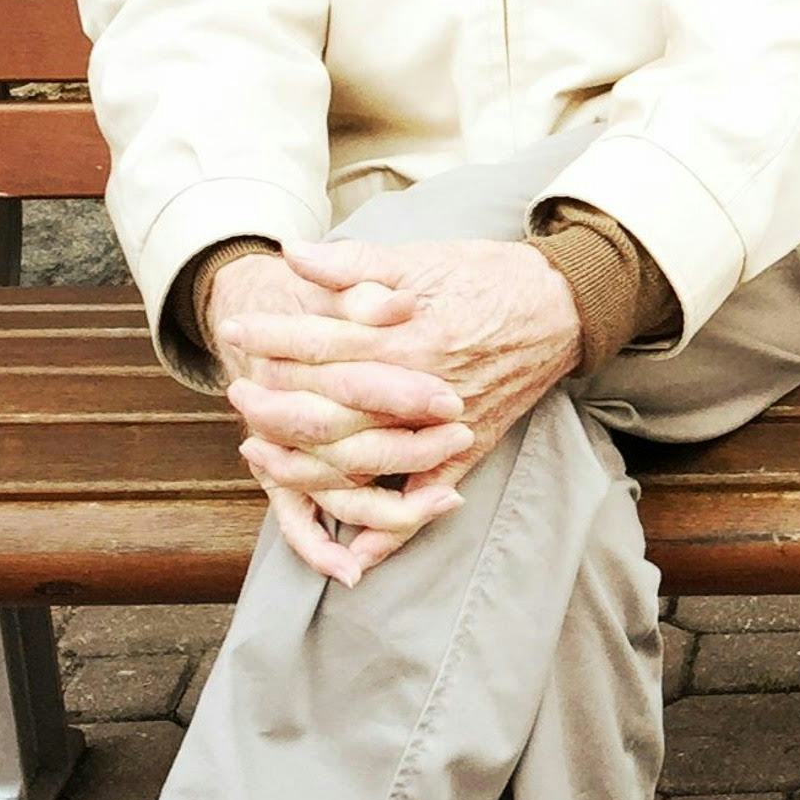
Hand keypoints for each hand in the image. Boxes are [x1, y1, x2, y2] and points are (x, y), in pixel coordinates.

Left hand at [213, 235, 585, 587]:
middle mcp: (423, 388)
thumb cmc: (489, 276)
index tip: (236, 330)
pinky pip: (424, 499)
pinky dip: (389, 528)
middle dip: (274, 406)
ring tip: (263, 452)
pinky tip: (352, 547)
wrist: (563, 305)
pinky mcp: (468, 448)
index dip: (273, 337)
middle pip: (330, 411)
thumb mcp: (422, 256)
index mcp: (409, 337)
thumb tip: (293, 253)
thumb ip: (355, 263)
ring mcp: (445, 427)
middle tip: (237, 394)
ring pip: (363, 461)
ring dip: (306, 464)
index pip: (323, 344)